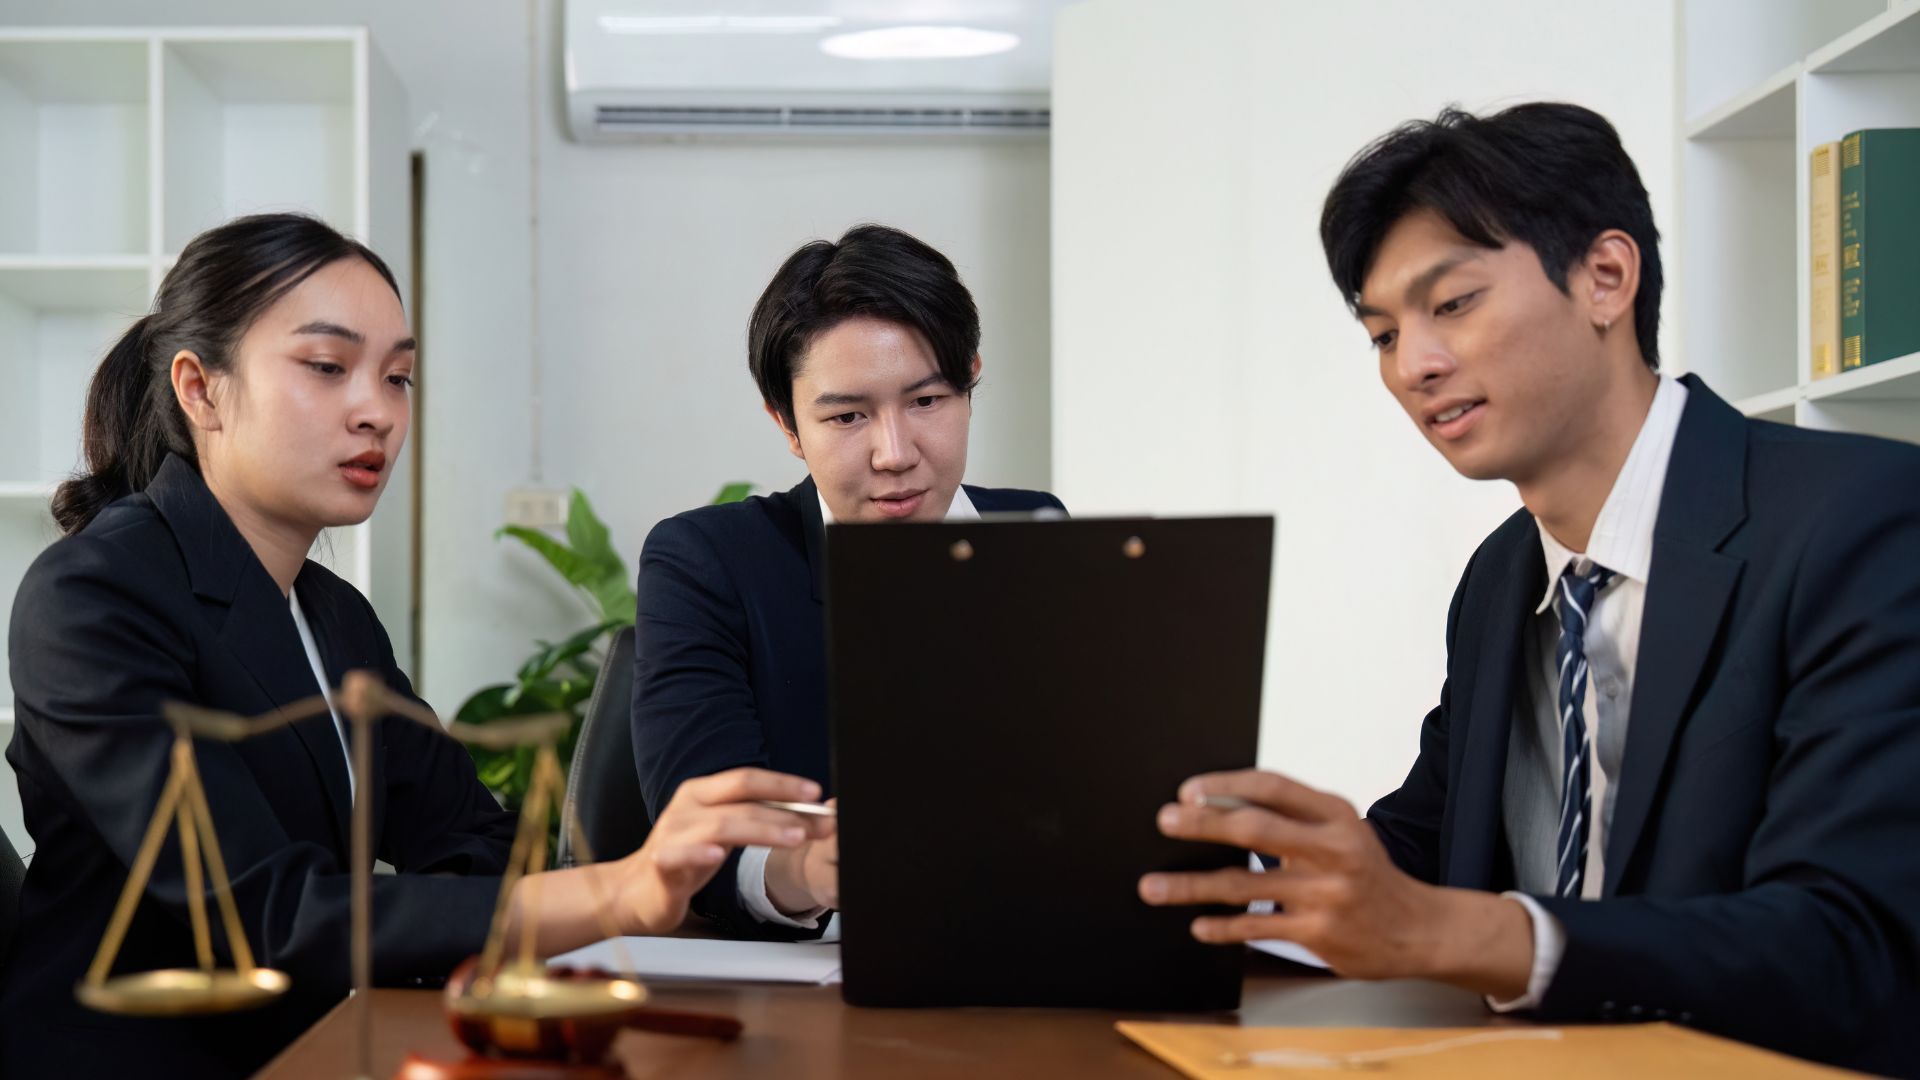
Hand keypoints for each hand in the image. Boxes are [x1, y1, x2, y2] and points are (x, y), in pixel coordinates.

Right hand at [612, 768, 831, 934]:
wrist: (637, 891)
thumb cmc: (688, 858)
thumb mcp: (724, 833)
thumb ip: (758, 820)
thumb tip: (810, 816)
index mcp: (702, 793)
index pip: (746, 779)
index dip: (782, 784)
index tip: (816, 793)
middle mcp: (686, 806)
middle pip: (739, 800)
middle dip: (783, 810)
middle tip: (818, 823)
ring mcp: (672, 833)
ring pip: (720, 825)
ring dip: (761, 830)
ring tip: (794, 839)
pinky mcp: (660, 863)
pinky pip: (679, 854)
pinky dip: (699, 853)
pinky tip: (717, 856)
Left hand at [1138, 769, 1532, 997]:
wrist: (1417, 929)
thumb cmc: (1366, 874)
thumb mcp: (1341, 831)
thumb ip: (1291, 817)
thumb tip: (1220, 803)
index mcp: (1336, 815)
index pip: (1273, 786)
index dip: (1227, 784)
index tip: (1189, 790)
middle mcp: (1332, 850)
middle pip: (1254, 829)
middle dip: (1202, 824)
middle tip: (1165, 822)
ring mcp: (1325, 893)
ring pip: (1243, 885)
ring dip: (1190, 886)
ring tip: (1153, 886)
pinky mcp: (1318, 933)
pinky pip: (1256, 927)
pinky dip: (1221, 926)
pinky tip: (1198, 923)